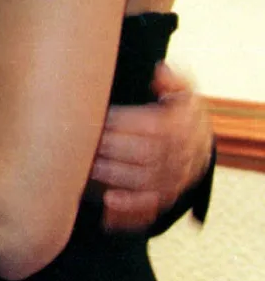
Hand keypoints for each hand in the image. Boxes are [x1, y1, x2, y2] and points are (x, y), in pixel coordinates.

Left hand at [91, 63, 212, 230]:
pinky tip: (108, 203)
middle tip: (85, 143)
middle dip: (114, 149)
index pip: (155, 127)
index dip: (125, 124)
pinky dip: (130, 209)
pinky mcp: (165, 197)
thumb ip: (173, 79)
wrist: (196, 142)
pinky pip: (150, 208)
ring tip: (87, 166)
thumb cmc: (178, 110)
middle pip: (147, 156)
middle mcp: (183, 157)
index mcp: (184, 128)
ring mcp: (175, 180)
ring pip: (146, 182)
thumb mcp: (182, 90)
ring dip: (115, 176)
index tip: (99, 119)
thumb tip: (161, 71)